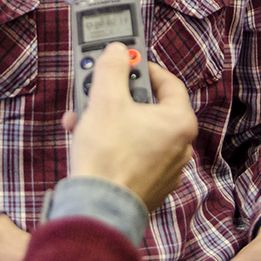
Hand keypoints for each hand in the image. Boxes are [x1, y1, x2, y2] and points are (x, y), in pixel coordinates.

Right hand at [61, 42, 197, 210]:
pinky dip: (111, 143)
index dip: (144, 68)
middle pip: (148, 107)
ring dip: (107, 119)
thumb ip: (112, 68)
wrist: (97, 209)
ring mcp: (165, 169)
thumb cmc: (108, 155)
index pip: (169, 82)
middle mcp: (179, 146)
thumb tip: (117, 51)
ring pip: (135, 131)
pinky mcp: (148, 186)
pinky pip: (130, 154)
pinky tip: (85, 141)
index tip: (126, 64)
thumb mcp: (106, 100)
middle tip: (97, 89)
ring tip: (80, 118)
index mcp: (179, 122)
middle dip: (117, 96)